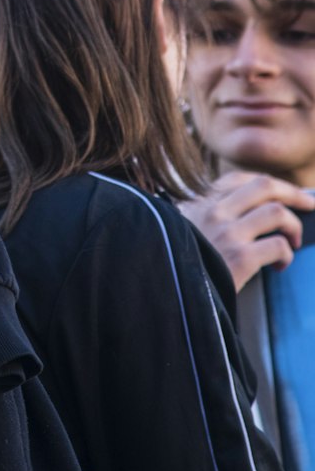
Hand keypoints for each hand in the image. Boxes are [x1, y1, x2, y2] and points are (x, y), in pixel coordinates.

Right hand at [179, 171, 314, 290]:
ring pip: (277, 212)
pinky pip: (278, 246)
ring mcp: (227, 232)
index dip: (269, 184)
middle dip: (294, 194)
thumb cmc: (179, 262)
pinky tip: (280, 266)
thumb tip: (250, 212)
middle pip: (264, 186)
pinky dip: (287, 255)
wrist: (170, 291)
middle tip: (310, 203)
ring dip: (294, 226)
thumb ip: (205, 215)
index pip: (241, 179)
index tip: (287, 192)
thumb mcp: (181, 227)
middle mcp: (214, 210)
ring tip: (293, 241)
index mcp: (200, 201)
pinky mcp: (240, 257)